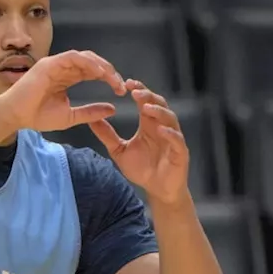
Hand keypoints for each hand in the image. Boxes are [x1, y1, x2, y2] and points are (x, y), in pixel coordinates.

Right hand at [0, 50, 125, 132]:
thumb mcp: (71, 116)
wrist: (16, 116)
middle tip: (120, 85)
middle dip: (109, 71)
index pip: (93, 72)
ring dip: (101, 66)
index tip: (120, 90)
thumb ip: (90, 112)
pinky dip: (87, 63)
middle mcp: (64, 68)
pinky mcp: (50, 63)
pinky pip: (73, 57)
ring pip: (85, 57)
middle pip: (92, 62)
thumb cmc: (38, 116)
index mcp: (68, 78)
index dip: (109, 78)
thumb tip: (112, 109)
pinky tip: (98, 73)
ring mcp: (57, 64)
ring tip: (112, 78)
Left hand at [89, 81, 190, 206]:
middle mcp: (162, 127)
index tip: (126, 83)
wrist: (157, 190)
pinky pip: (177, 139)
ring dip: (159, 112)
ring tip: (146, 108)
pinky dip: (170, 133)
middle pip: (159, 105)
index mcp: (149, 124)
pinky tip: (161, 129)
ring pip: (170, 119)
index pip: (146, 102)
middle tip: (135, 91)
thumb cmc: (142, 169)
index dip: (139, 91)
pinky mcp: (181, 152)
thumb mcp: (119, 150)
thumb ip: (107, 135)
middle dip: (148, 96)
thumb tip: (91, 120)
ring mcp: (173, 138)